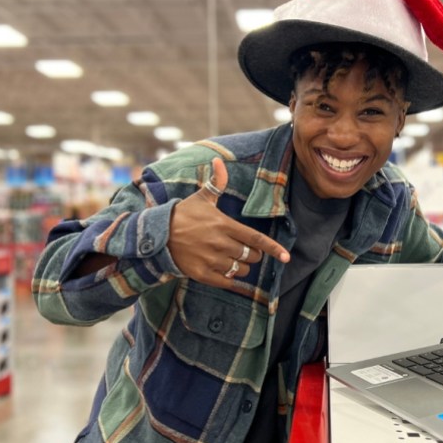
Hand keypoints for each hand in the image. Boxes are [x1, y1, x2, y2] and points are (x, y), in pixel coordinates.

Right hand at [168, 158, 289, 291]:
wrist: (156, 233)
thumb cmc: (183, 214)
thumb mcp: (202, 198)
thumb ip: (217, 183)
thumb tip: (219, 161)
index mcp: (224, 225)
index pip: (256, 239)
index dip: (273, 249)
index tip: (286, 257)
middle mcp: (220, 243)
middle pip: (251, 256)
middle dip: (253, 255)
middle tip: (244, 250)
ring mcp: (210, 259)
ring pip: (240, 269)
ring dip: (240, 266)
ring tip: (230, 259)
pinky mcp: (201, 273)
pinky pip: (225, 282)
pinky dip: (229, 279)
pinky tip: (224, 272)